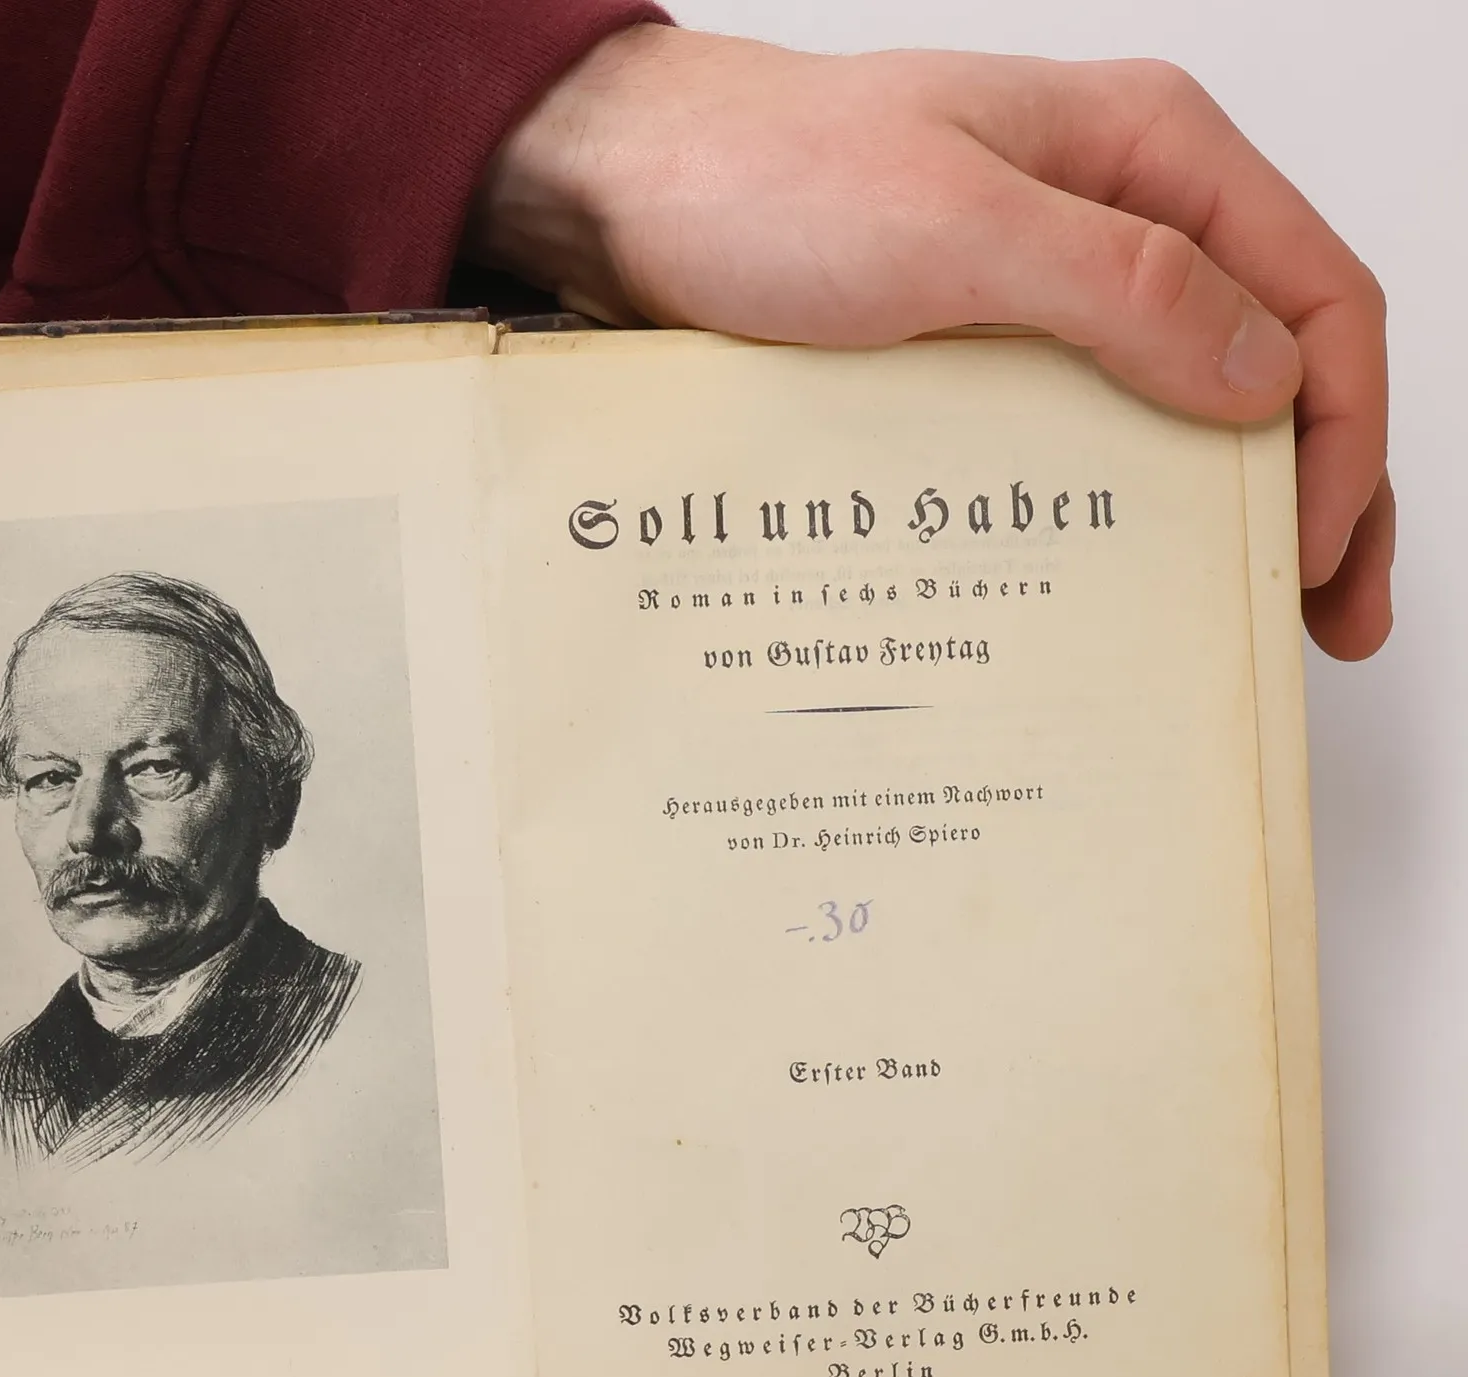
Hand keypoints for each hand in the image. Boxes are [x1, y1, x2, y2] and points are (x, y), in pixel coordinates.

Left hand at [468, 30, 1391, 660]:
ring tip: (1231, 620)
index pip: (1316, 297)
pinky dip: (1116, 503)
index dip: (1347, 436)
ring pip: (1178, 406)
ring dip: (1219, 510)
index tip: (1323, 556)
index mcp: (1149, 156)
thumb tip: (1267, 377)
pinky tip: (1111, 577)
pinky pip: (1080, 428)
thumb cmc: (763, 183)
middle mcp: (1116, 217)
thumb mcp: (952, 229)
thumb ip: (1120, 290)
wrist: (627, 197)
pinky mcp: (974, 347)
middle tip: (1316, 623)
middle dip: (1310, 493)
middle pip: (1269, 362)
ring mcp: (1045, 286)